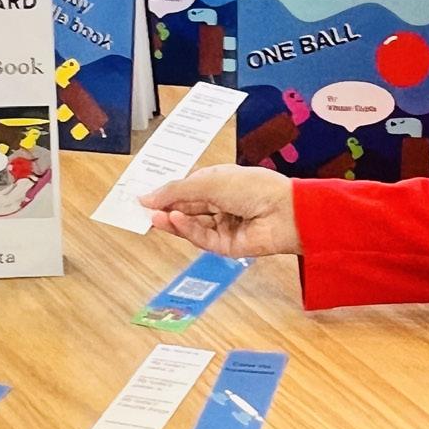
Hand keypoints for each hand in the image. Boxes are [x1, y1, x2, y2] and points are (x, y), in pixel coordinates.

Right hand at [140, 164, 300, 259]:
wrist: (285, 212)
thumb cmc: (254, 187)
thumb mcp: (209, 182)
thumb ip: (175, 191)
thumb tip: (146, 197)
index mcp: (220, 182)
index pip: (188, 189)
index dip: (168, 193)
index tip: (145, 197)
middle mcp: (222, 204)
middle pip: (187, 209)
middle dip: (166, 209)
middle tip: (144, 210)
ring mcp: (224, 225)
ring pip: (191, 226)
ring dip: (173, 221)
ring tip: (154, 217)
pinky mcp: (227, 246)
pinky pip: (202, 238)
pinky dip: (187, 230)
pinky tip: (175, 221)